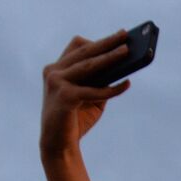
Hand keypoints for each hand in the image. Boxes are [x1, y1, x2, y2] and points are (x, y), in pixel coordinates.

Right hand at [40, 30, 132, 157]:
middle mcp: (53, 72)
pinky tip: (126, 85)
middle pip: (84, 51)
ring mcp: (56, 83)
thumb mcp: (90, 96)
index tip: (117, 37)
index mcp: (57, 69)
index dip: (98, 41)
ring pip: (88, 65)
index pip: (77, 47)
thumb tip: (123, 66)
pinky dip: (111, 89)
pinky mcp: (64, 97)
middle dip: (107, 42)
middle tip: (125, 35)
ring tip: (127, 52)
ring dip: (110, 57)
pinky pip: (94, 90)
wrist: (59, 145)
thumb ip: (101, 81)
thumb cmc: (76, 119)